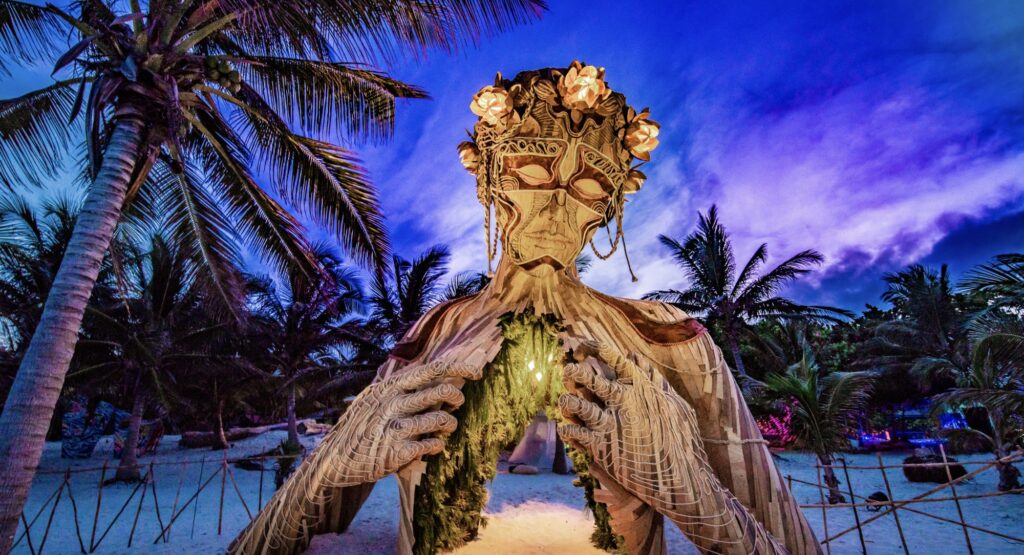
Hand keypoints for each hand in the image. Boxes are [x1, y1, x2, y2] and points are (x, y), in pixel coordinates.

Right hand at [325, 359, 480, 484]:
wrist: (335, 459)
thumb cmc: (362, 425)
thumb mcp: (375, 397)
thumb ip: (401, 385)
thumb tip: (434, 369)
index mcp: (390, 386)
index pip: (432, 369)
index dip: (459, 368)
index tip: (476, 373)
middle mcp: (393, 403)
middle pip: (442, 391)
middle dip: (458, 397)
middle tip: (457, 404)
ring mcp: (395, 428)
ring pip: (442, 420)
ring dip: (450, 424)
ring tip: (445, 428)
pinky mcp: (396, 453)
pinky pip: (432, 444)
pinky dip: (438, 445)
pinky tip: (433, 445)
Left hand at [557, 341, 785, 553]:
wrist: (681, 479)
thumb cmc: (683, 442)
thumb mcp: (675, 406)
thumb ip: (654, 381)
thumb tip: (636, 359)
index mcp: (641, 385)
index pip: (610, 355)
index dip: (591, 347)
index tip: (582, 348)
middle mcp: (623, 399)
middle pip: (585, 375)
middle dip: (572, 372)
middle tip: (568, 373)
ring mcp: (610, 423)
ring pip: (573, 403)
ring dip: (565, 402)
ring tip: (565, 403)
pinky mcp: (601, 447)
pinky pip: (573, 432)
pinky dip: (567, 429)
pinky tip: (569, 431)